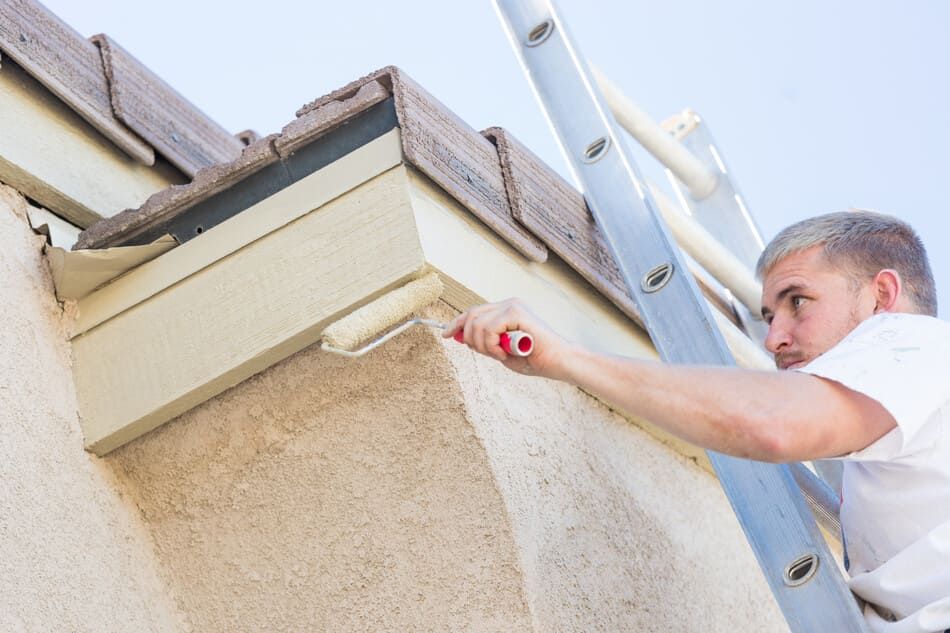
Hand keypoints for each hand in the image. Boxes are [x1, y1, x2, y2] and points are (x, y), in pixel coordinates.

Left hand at [442, 298, 570, 379]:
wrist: (560, 362)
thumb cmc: (536, 359)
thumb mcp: (502, 351)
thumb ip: (484, 342)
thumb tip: (460, 337)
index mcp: (506, 310)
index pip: (473, 312)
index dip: (457, 323)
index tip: (446, 335)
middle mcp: (508, 304)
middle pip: (471, 315)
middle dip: (468, 337)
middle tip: (487, 353)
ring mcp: (512, 306)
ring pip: (477, 323)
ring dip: (483, 346)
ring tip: (501, 355)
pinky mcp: (516, 312)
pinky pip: (488, 328)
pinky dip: (491, 345)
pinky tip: (505, 353)